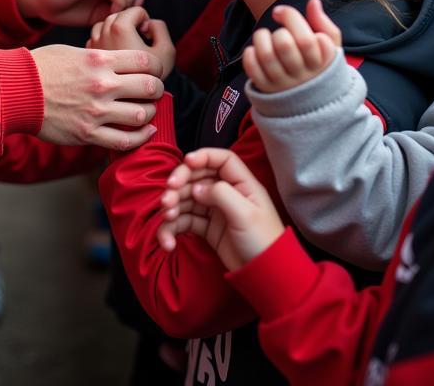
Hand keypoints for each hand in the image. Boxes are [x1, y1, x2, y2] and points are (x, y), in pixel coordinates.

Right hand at [32, 44, 163, 149]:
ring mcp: (96, 111)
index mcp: (99, 60)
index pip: (145, 62)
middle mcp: (102, 84)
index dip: (155, 67)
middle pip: (149, 87)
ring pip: (141, 115)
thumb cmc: (42, 67)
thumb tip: (122, 63)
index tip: (153, 72)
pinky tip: (144, 131)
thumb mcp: (74, 51)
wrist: (15, 90)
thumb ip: (101, 57)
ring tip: (145, 111)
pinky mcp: (87, 133)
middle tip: (153, 91)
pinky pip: (125, 140)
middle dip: (156, 89)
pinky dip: (140, 137)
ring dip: (149, 113)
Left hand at [88, 6, 175, 79]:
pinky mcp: (89, 55)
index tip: (148, 37)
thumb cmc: (149, 78)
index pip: (135, 10)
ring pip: (105, 24)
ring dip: (117, 29)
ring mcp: (94, 44)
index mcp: (120, 29)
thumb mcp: (166, 51)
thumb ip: (160, 28)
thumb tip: (149, 22)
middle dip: (132, 23)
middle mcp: (103, 33)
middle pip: (119, 14)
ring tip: (127, 46)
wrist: (130, 102)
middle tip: (139, 40)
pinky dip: (107, 39)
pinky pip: (97, 37)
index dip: (147, 20)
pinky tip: (116, 54)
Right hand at [159, 148, 283, 269]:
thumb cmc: (263, 241)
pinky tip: (168, 242)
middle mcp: (227, 193)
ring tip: (167, 217)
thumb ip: (220, 194)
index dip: (203, 156)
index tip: (186, 162)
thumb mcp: (245, 214)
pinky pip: (185, 221)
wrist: (266, 277)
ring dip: (173, 207)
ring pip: (187, 199)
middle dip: (179, 184)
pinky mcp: (207, 228)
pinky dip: (173, 229)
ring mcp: (215, 210)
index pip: (221, 160)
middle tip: (167, 197)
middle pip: (198, 177)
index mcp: (242, 184)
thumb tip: (196, 188)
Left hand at [243, 0, 341, 93]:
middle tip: (279, 30)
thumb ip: (324, 24)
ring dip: (261, 38)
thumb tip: (314, 1)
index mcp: (321, 63)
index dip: (290, 18)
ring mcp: (282, 84)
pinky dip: (250, 53)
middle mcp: (302, 76)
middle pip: (285, 45)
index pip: (308, 38)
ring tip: (265, 37)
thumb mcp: (330, 47)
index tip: (282, 12)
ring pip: (266, 55)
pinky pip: (252, 68)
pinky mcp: (266, 88)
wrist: (311, 102)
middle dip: (278, 30)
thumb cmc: (319, 66)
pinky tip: (256, 50)